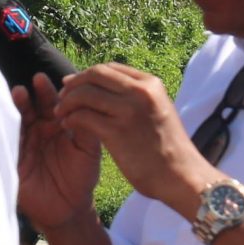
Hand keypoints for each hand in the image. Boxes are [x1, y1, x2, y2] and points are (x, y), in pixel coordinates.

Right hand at [13, 74, 102, 234]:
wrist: (70, 209)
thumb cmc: (82, 177)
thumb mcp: (88, 151)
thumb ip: (86, 128)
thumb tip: (83, 103)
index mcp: (55, 124)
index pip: (48, 103)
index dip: (45, 92)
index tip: (42, 80)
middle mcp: (36, 131)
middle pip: (28, 109)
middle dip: (26, 97)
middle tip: (26, 86)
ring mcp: (23, 146)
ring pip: (14, 124)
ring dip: (13, 111)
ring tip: (16, 96)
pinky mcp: (13, 163)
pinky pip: (4, 146)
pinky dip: (1, 133)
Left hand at [56, 63, 214, 212]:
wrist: (182, 176)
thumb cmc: (168, 148)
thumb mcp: (158, 111)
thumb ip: (136, 97)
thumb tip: (106, 89)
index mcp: (150, 84)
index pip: (109, 68)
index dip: (87, 75)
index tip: (73, 86)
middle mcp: (140, 92)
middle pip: (95, 74)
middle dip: (74, 84)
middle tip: (61, 98)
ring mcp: (128, 111)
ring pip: (85, 94)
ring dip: (67, 102)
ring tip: (61, 114)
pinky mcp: (117, 132)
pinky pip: (83, 116)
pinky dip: (71, 119)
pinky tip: (68, 126)